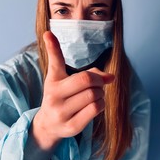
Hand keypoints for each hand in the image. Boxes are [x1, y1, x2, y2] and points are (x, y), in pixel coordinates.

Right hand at [32, 31, 114, 149]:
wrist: (48, 125)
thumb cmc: (62, 98)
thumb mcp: (67, 82)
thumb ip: (89, 74)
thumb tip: (111, 77)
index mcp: (53, 80)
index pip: (55, 61)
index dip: (52, 46)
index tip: (48, 33)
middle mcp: (54, 95)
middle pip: (86, 79)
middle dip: (99, 80)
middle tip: (100, 82)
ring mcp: (61, 112)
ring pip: (93, 95)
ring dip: (100, 93)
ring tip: (94, 95)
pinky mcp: (71, 127)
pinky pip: (95, 109)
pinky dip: (100, 104)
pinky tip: (95, 104)